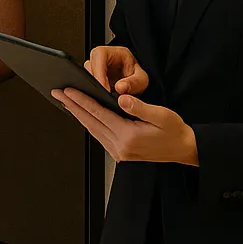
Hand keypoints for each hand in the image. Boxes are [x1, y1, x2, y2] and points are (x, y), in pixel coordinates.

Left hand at [51, 89, 197, 165]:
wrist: (184, 149)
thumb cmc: (174, 131)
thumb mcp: (162, 115)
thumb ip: (140, 107)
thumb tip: (122, 98)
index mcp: (129, 136)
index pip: (99, 114)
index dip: (82, 100)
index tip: (69, 90)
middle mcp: (120, 147)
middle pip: (90, 122)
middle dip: (72, 106)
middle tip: (58, 93)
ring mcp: (119, 152)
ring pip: (92, 130)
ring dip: (77, 114)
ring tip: (65, 101)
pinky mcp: (120, 153)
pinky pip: (99, 136)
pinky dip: (88, 123)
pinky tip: (82, 115)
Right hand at [85, 45, 148, 95]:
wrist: (137, 84)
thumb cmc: (138, 78)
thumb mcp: (142, 80)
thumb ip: (133, 83)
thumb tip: (120, 87)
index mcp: (115, 52)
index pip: (100, 55)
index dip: (99, 71)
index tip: (104, 88)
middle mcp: (103, 58)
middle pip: (90, 64)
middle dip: (95, 81)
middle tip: (103, 95)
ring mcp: (96, 67)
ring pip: (86, 74)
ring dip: (92, 86)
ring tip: (103, 97)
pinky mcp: (93, 77)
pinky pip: (87, 82)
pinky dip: (92, 90)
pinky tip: (100, 97)